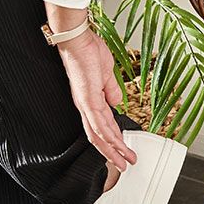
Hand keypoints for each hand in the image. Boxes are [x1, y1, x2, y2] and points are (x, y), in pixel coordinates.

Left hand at [57, 29, 137, 171]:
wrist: (78, 39)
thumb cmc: (89, 51)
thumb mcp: (107, 74)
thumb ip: (112, 90)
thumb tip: (118, 103)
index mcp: (90, 100)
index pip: (103, 126)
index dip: (115, 139)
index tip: (125, 149)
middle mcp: (85, 105)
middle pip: (98, 136)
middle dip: (113, 153)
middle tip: (125, 164)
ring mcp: (86, 103)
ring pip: (98, 134)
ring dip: (113, 149)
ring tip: (124, 161)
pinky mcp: (87, 98)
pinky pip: (98, 122)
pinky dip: (108, 135)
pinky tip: (117, 144)